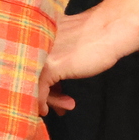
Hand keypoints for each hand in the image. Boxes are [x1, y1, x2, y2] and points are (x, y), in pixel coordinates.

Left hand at [37, 0, 138, 114]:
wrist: (111, 29)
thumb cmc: (95, 37)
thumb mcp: (67, 45)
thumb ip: (53, 56)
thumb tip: (47, 80)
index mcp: (35, 34)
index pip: (26, 63)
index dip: (33, 81)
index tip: (46, 94)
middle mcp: (34, 43)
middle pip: (27, 74)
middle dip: (41, 94)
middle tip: (53, 106)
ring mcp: (42, 54)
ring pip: (32, 83)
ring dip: (47, 100)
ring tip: (63, 108)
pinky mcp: (52, 66)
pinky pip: (39, 90)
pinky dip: (42, 103)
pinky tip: (50, 109)